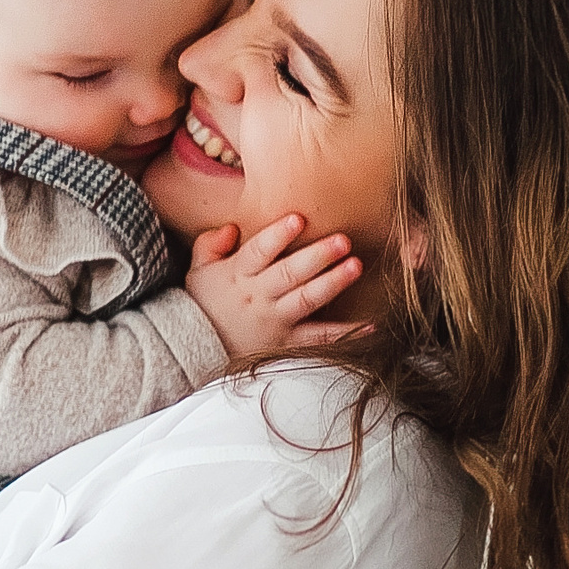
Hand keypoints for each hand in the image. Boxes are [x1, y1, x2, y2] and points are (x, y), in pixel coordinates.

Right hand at [184, 214, 364, 360]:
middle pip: (289, 274)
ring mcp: (275, 321)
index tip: (298, 219)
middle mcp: (258, 297)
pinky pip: (319, 338)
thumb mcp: (198, 270)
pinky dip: (345, 333)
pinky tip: (370, 323)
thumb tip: (230, 227)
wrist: (198, 349)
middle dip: (317, 256)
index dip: (278, 236)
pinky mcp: (288, 343)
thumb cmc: (204, 303)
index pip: (258, 252)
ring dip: (333, 283)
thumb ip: (210, 244)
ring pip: (307, 300)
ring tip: (355, 266)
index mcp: (238, 275)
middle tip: (342, 240)